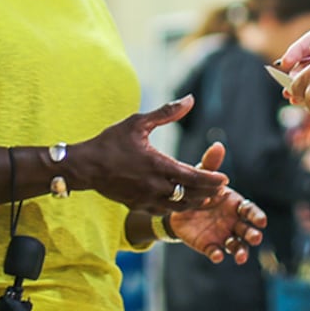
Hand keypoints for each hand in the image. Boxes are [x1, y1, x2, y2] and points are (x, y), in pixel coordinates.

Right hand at [73, 97, 229, 213]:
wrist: (84, 166)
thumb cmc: (110, 142)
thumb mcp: (137, 122)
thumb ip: (166, 113)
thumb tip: (190, 99)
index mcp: (157, 165)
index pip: (192, 176)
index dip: (211, 179)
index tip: (224, 179)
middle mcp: (154, 185)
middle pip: (189, 195)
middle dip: (208, 193)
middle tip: (221, 189)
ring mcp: (145, 198)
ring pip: (177, 206)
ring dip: (194, 203)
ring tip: (207, 198)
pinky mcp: (137, 205)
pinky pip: (162, 211)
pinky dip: (176, 207)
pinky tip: (181, 202)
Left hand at [165, 143, 267, 262]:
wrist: (177, 207)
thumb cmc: (197, 189)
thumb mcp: (202, 176)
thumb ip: (211, 164)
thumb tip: (218, 145)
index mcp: (236, 205)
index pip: (251, 211)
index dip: (256, 217)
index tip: (261, 221)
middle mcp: (233, 222)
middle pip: (247, 230)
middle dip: (252, 235)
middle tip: (254, 237)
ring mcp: (223, 235)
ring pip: (236, 246)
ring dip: (240, 251)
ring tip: (239, 256)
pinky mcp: (209, 246)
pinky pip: (215, 252)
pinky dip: (217, 255)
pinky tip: (217, 255)